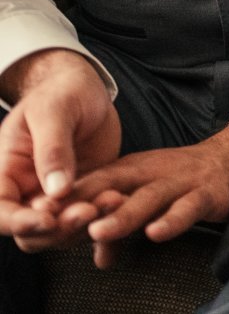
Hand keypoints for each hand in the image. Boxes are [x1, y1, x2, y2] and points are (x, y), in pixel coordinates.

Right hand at [0, 48, 119, 250]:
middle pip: (31, 233)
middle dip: (58, 229)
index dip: (20, 222)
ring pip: (62, 232)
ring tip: (113, 200)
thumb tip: (56, 191)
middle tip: (89, 210)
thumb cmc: (61, 93)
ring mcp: (56, 197)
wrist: (87, 90)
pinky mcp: (84, 196)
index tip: (50, 218)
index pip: (0, 212)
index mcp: (6, 172)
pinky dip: (104, 216)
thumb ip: (52, 149)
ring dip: (85, 225)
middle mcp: (26, 191)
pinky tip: (122, 200)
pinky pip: (90, 218)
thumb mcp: (53, 112)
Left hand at [70, 111, 228, 265]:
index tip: (37, 216)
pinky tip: (157, 233)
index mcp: (131, 172)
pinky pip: (188, 207)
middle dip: (84, 205)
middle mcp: (151, 173)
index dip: (64, 199)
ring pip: (147, 198)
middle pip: (113, 188)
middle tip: (57, 222)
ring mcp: (180, 182)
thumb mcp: (150, 196)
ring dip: (122, 215)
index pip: (92, 184)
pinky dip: (172, 220)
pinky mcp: (207, 193)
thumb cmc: (186, 179)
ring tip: (98, 231)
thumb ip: (123, 226)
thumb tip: (99, 259)